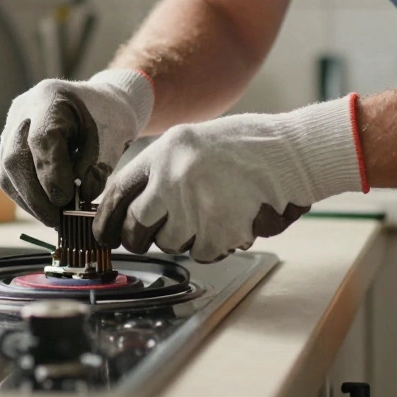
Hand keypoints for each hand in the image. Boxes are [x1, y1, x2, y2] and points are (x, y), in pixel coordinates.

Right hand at [0, 69, 153, 226]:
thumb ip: (95, 170)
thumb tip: (77, 200)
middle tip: (55, 220)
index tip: (66, 199)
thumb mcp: (112, 141)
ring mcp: (12, 127)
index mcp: (51, 98)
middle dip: (34, 195)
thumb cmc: (108, 120)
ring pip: (7, 171)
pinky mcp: (9, 145)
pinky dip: (26, 196)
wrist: (99, 105)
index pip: (42, 138)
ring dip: (28, 200)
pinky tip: (45, 208)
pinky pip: (9, 176)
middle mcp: (24, 110)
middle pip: (15, 157)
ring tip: (52, 218)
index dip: (51, 173)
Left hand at [93, 95, 367, 262]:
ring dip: (186, 238)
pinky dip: (214, 245)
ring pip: (171, 243)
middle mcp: (173, 178)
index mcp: (164, 153)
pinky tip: (229, 222)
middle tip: (155, 234)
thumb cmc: (245, 148)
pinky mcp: (219, 230)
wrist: (291, 154)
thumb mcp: (192, 143)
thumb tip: (129, 205)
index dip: (107, 219)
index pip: (118, 193)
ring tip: (211, 213)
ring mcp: (195, 206)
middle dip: (141, 238)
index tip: (104, 234)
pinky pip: (202, 253)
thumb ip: (161, 169)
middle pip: (136, 227)